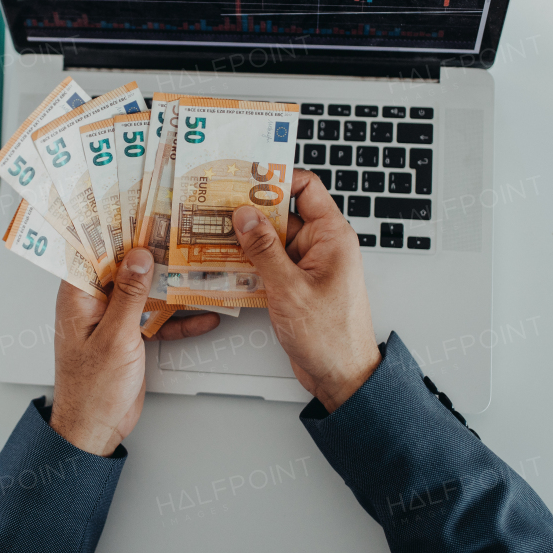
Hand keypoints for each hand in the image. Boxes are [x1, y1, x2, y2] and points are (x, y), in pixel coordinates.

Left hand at [50, 247, 220, 455]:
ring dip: (171, 284)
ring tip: (200, 265)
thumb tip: (139, 257)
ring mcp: (113, 318)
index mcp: (78, 296)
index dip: (118, 228)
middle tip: (181, 230)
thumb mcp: (115, 338)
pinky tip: (204, 314)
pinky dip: (178, 318)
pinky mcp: (129, 336)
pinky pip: (156, 320)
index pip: (96, 251)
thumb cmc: (91, 389)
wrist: (94, 431)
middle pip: (125, 267)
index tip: (143, 209)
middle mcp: (94, 302)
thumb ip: (129, 296)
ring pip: (145, 292)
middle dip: (153, 252)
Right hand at [232, 169, 380, 412]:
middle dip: (250, 210)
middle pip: (282, 214)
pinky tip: (223, 264)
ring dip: (244, 239)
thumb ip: (264, 250)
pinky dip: (248, 263)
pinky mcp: (294, 285)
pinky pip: (269, 264)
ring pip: (271, 240)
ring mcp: (307, 266)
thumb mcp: (290, 288)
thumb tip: (244, 216)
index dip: (276, 178)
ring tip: (211, 233)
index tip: (245, 175)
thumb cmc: (330, 336)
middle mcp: (320, 246)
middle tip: (216, 205)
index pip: (306, 189)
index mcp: (331, 236)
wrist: (341, 376)